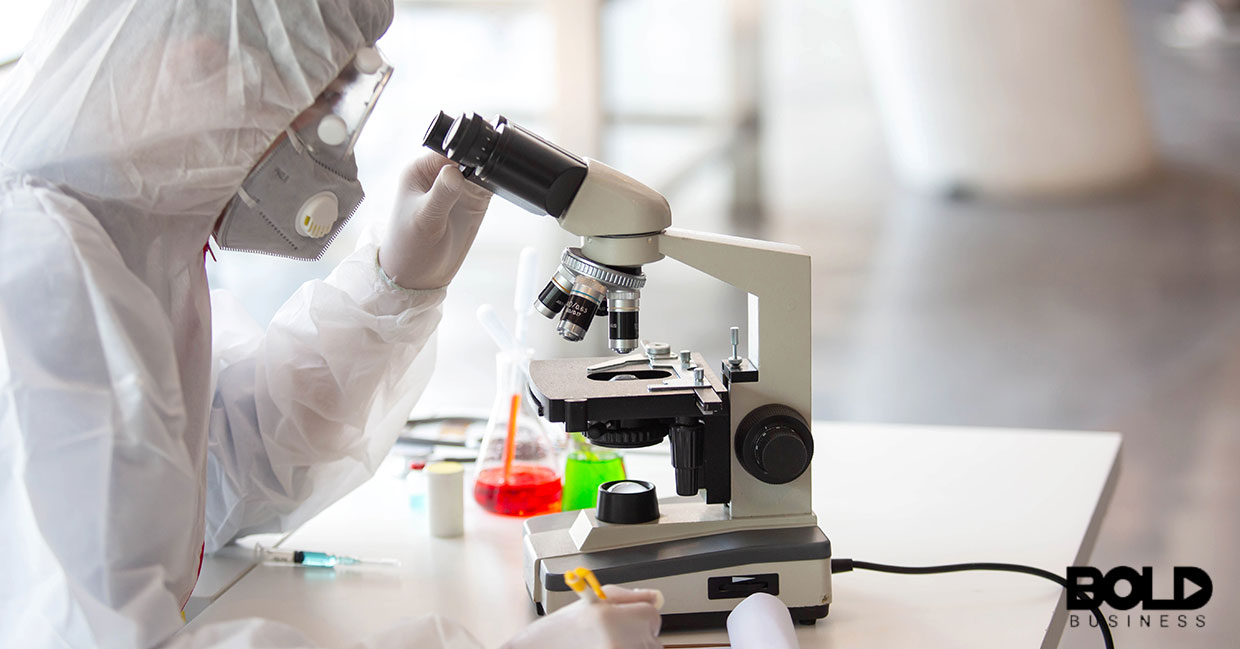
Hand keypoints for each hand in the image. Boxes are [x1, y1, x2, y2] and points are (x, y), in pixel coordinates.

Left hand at [378, 152, 491, 289]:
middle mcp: (439, 174)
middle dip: (482, 157)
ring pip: (481, 168)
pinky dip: (498, 184)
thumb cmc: (409, 246)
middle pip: (468, 155)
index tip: (482, 155)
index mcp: (420, 170)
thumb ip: (442, 194)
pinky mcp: (472, 201)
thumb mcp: (425, 219)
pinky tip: (502, 188)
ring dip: (492, 170)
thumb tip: (456, 171)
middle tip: (495, 165)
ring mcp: (458, 188)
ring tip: (496, 183)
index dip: (465, 150)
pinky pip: (489, 185)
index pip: (448, 149)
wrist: (418, 276)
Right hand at [500, 586, 662, 648]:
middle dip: (637, 634)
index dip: (639, 614)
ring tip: (605, 644)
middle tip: (611, 634)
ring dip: (633, 647)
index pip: (652, 614)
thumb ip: (628, 597)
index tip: (627, 618)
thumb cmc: (555, 634)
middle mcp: (616, 643)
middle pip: (652, 637)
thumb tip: (654, 598)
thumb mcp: (589, 603)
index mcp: (609, 618)